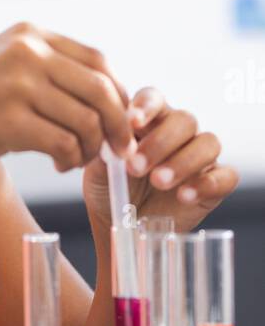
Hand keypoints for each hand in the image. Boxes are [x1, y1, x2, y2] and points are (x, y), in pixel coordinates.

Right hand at [0, 23, 138, 167]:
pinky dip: (70, 160)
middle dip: (118, 125)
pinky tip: (59, 165)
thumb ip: (49, 72)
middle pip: (102, 90)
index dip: (120, 93)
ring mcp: (18, 86)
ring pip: (87, 120)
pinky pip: (63, 143)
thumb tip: (106, 100)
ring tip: (76, 159)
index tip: (121, 120)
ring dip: (91, 148)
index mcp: (32, 36)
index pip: (99, 61)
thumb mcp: (5, 66)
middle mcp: (28, 53)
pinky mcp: (9, 122)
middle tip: (120, 150)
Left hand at [82, 86, 239, 233]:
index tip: (132, 122)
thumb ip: (103, 152)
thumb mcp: (99, 170)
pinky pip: (226, 176)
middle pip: (184, 120)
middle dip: (160, 143)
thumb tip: (107, 139)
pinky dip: (207, 184)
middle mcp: (180, 132)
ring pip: (208, 143)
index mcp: (150, 120)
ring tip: (158, 181)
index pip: (154, 99)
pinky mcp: (216, 182)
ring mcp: (201, 156)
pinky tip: (184, 196)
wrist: (123, 226)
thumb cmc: (110, 189)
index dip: (146, 106)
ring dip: (183, 162)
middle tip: (136, 167)